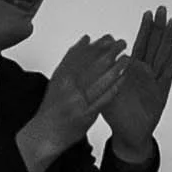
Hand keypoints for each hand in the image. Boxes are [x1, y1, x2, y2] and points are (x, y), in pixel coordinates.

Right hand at [26, 33, 132, 156]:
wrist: (45, 133)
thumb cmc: (52, 107)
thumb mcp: (57, 79)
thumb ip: (70, 60)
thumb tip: (86, 39)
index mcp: (61, 77)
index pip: (82, 56)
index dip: (97, 46)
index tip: (108, 38)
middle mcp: (69, 88)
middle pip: (93, 65)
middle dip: (110, 52)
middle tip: (122, 43)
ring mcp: (78, 102)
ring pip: (101, 81)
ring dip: (116, 68)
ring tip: (126, 58)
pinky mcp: (86, 115)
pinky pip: (104, 98)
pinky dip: (115, 86)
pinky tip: (124, 78)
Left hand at [105, 6, 171, 161]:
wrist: (128, 134)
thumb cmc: (117, 113)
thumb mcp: (105, 89)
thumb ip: (101, 73)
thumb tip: (94, 54)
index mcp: (132, 69)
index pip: (140, 44)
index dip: (145, 29)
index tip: (149, 13)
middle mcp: (145, 73)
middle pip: (154, 45)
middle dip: (158, 27)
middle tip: (163, 9)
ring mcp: (155, 81)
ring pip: (163, 56)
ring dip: (168, 39)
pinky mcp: (161, 92)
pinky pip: (168, 74)